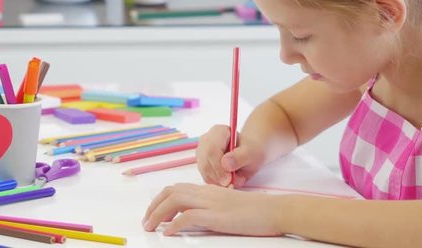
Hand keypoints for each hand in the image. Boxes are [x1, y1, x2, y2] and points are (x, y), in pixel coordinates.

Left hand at [142, 183, 281, 235]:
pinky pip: (188, 217)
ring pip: (175, 201)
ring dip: (157, 214)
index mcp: (210, 190)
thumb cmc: (256, 211)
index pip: (178, 188)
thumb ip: (213, 208)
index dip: (161, 200)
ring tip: (150, 228)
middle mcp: (208, 193)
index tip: (153, 214)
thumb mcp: (230, 206)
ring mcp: (212, 203)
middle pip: (171, 192)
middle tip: (146, 222)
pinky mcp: (217, 215)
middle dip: (153, 207)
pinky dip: (174, 224)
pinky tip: (168, 234)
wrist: (275, 210)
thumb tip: (195, 218)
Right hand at [197, 125, 264, 186]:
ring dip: (219, 181)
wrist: (249, 154)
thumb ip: (240, 157)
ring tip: (235, 179)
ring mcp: (201, 152)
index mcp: (218, 131)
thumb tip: (225, 163)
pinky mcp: (202, 164)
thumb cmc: (251, 151)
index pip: (211, 150)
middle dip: (219, 176)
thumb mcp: (251, 153)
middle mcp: (206, 140)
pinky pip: (206, 177)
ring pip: (204, 171)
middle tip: (232, 183)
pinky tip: (228, 179)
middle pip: (205, 162)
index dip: (218, 167)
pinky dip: (217, 182)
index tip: (229, 179)